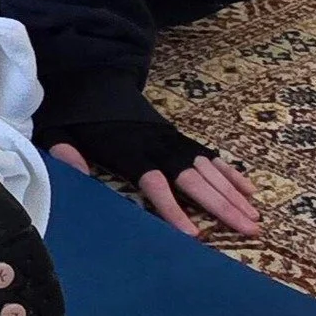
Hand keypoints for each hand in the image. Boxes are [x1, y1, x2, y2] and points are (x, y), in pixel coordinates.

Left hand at [49, 117, 261, 237]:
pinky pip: (208, 155)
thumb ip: (63, 149)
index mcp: (127, 150)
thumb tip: (74, 167)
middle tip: (249, 229)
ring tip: (255, 218)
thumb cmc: (75, 115)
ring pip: (207, 168)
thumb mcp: (59, 129)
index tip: (194, 236)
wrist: (90, 79)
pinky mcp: (176, 135)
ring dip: (233, 193)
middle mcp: (155, 145)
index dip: (173, 209)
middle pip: (192, 178)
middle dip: (221, 205)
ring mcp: (169, 139)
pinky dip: (230, 172)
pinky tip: (249, 190)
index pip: (155, 183)